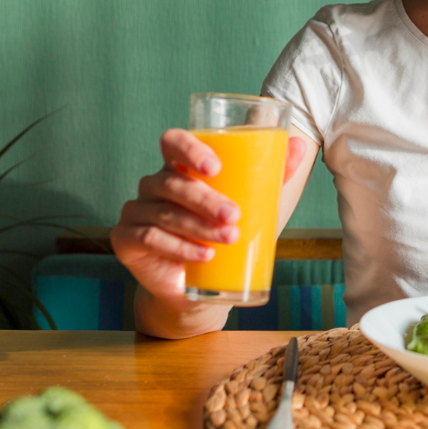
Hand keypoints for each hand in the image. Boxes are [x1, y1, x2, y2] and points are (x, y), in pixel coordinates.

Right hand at [112, 129, 307, 309]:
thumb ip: (272, 173)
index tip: (216, 168)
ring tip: (229, 238)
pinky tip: (204, 256)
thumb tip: (301, 145)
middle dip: (205, 199)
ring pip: (164, 213)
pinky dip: (179, 248)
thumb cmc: (224, 233)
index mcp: (179, 167)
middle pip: (172, 182)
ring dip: (198, 226)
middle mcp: (153, 185)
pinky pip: (150, 238)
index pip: (173, 141)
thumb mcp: (252, 204)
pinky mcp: (126, 240)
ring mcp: (136, 211)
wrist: (201, 287)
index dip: (190, 148)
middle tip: (233, 215)